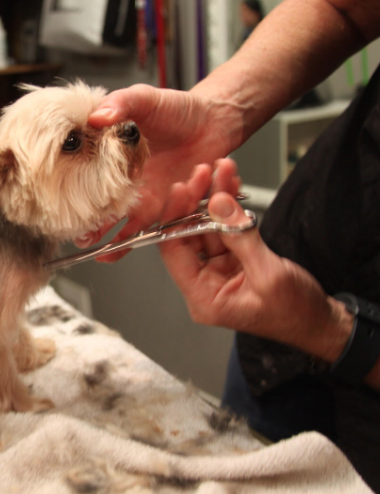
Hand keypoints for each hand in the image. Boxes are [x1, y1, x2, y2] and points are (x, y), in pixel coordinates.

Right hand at [75, 84, 244, 260]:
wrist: (215, 121)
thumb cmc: (178, 109)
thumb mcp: (144, 98)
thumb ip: (120, 103)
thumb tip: (96, 116)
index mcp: (113, 156)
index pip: (86, 177)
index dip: (72, 190)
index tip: (59, 201)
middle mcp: (126, 180)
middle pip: (101, 207)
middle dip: (87, 224)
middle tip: (75, 235)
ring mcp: (146, 196)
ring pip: (123, 223)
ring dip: (108, 238)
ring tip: (96, 248)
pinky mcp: (168, 207)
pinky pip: (153, 228)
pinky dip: (136, 240)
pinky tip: (118, 251)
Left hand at [159, 159, 352, 362]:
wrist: (320, 322)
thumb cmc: (296, 312)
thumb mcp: (268, 273)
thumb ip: (240, 237)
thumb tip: (218, 204)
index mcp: (204, 297)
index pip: (174, 252)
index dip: (175, 217)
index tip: (182, 190)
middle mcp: (204, 285)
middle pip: (187, 235)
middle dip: (195, 201)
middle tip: (204, 173)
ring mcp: (217, 271)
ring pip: (206, 227)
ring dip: (214, 198)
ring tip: (222, 171)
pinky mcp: (231, 261)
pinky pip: (224, 229)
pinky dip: (227, 208)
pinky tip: (230, 186)